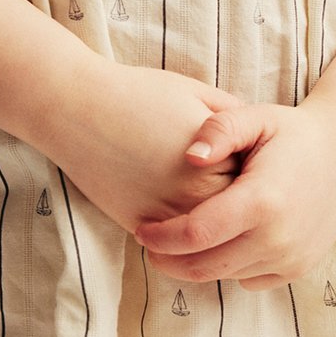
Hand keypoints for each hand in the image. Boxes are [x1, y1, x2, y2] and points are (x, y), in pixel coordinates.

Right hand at [51, 60, 247, 242]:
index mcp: (216, 166)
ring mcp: (165, 219)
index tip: (243, 157)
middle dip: (234, 200)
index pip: (253, 183)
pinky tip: (175, 202)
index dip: (248, 169)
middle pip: (233, 214)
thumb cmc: (140, 95)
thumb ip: (236, 122)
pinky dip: (181, 230)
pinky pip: (174, 240)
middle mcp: (194, 200)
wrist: (77, 108)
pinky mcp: (139, 227)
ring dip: (209, 219)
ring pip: (205, 234)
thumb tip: (258, 144)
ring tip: (201, 194)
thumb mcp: (200, 95)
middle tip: (224, 182)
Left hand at [132, 99, 335, 290]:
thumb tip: (189, 157)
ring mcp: (291, 257)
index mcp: (262, 201)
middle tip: (149, 244)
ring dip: (198, 262)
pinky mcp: (298, 267)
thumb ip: (218, 130)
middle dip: (169, 260)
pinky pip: (249, 280)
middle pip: (204, 266)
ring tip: (181, 239)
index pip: (195, 235)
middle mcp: (278, 237)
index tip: (140, 230)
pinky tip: (220, 242)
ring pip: (225, 275)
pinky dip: (229, 267)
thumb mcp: (254, 117)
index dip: (161, 238)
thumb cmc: (291, 132)